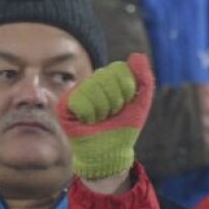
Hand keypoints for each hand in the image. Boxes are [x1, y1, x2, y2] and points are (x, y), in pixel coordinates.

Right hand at [58, 53, 154, 189]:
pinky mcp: (64, 105)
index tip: (125, 105)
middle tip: (111, 114)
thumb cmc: (124, 129)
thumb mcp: (141, 103)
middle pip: (106, 77)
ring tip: (100, 119)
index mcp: (109, 78)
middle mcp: (91, 81)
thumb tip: (137, 55)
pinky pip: (79, 101)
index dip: (127, 90)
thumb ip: (144, 79)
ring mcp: (76, 91)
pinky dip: (89, 115)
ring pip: (92, 88)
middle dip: (115, 101)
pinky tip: (88, 121)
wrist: (110, 152)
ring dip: (102, 110)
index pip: (119, 69)